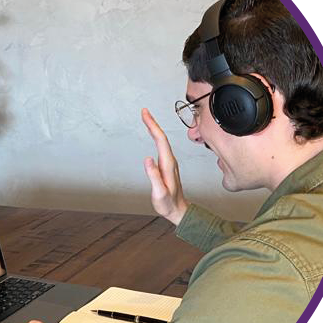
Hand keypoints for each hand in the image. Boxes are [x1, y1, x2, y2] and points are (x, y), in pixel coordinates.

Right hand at [142, 108, 188, 225]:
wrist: (178, 210)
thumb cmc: (168, 204)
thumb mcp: (160, 193)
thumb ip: (154, 176)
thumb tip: (147, 159)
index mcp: (168, 165)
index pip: (160, 141)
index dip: (153, 126)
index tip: (145, 115)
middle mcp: (170, 161)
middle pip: (161, 137)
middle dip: (152, 123)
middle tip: (144, 112)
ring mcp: (169, 162)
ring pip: (162, 140)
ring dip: (154, 128)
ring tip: (146, 119)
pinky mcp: (166, 165)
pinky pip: (161, 146)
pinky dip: (155, 137)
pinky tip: (152, 134)